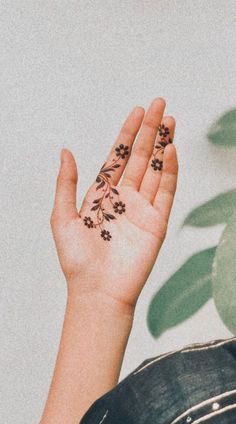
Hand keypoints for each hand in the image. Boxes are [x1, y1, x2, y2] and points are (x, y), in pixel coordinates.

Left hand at [50, 97, 177, 313]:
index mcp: (101, 195)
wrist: (97, 291)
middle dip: (149, 131)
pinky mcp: (157, 222)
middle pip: (139, 157)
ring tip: (170, 120)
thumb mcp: (62, 217)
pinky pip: (165, 191)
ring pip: (155, 169)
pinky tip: (172, 150)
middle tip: (159, 105)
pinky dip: (170, 171)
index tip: (136, 112)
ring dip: (163, 145)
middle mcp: (123, 198)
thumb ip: (65, 183)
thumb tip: (65, 151)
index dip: (126, 134)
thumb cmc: (76, 260)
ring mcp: (142, 209)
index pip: (117, 157)